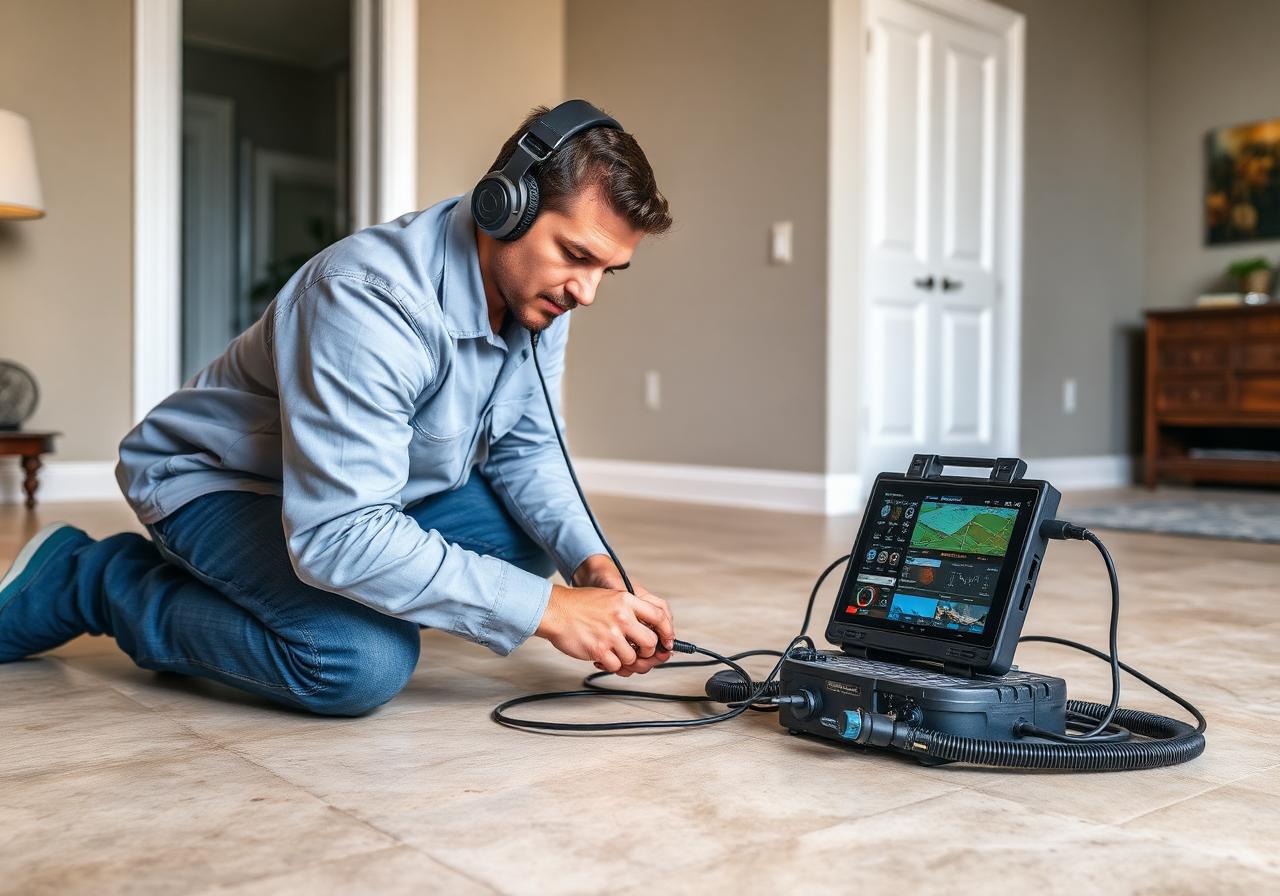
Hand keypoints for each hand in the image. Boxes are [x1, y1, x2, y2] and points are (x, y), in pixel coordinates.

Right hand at [535, 581, 674, 676]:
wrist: (555, 611)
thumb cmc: (579, 605)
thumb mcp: (610, 598)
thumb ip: (630, 610)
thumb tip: (650, 630)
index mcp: (626, 600)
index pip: (659, 617)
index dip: (667, 632)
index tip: (666, 642)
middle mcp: (622, 617)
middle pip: (650, 643)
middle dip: (647, 653)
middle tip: (639, 653)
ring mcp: (611, 634)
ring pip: (633, 658)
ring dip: (625, 660)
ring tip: (614, 653)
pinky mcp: (599, 649)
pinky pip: (616, 666)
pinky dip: (611, 666)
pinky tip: (603, 658)